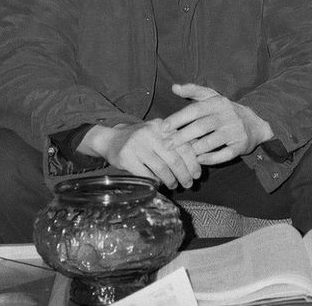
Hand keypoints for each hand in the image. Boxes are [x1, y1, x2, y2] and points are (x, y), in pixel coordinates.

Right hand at [77, 120, 201, 189]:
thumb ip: (176, 141)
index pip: (183, 146)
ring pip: (162, 169)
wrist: (111, 139)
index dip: (193, 163)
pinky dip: (156, 182)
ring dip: (171, 181)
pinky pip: (147, 175)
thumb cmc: (141, 139)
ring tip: (174, 185)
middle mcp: (150, 133)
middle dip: (184, 175)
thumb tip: (200, 157)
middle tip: (188, 184)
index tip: (197, 175)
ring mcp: (137, 145)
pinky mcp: (127, 157)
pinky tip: (158, 183)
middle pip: (174, 159)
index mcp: (161, 126)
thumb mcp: (158, 134)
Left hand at [163, 83, 273, 164]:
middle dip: (182, 136)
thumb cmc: (225, 110)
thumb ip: (193, 91)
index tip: (164, 127)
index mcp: (217, 102)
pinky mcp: (241, 146)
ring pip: (211, 142)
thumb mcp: (212, 96)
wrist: (255, 123)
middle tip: (167, 144)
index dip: (178, 119)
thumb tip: (173, 87)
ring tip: (180, 153)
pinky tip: (198, 160)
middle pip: (201, 127)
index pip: (195, 110)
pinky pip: (224, 155)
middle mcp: (227, 116)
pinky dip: (210, 159)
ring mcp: (235, 131)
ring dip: (194, 149)